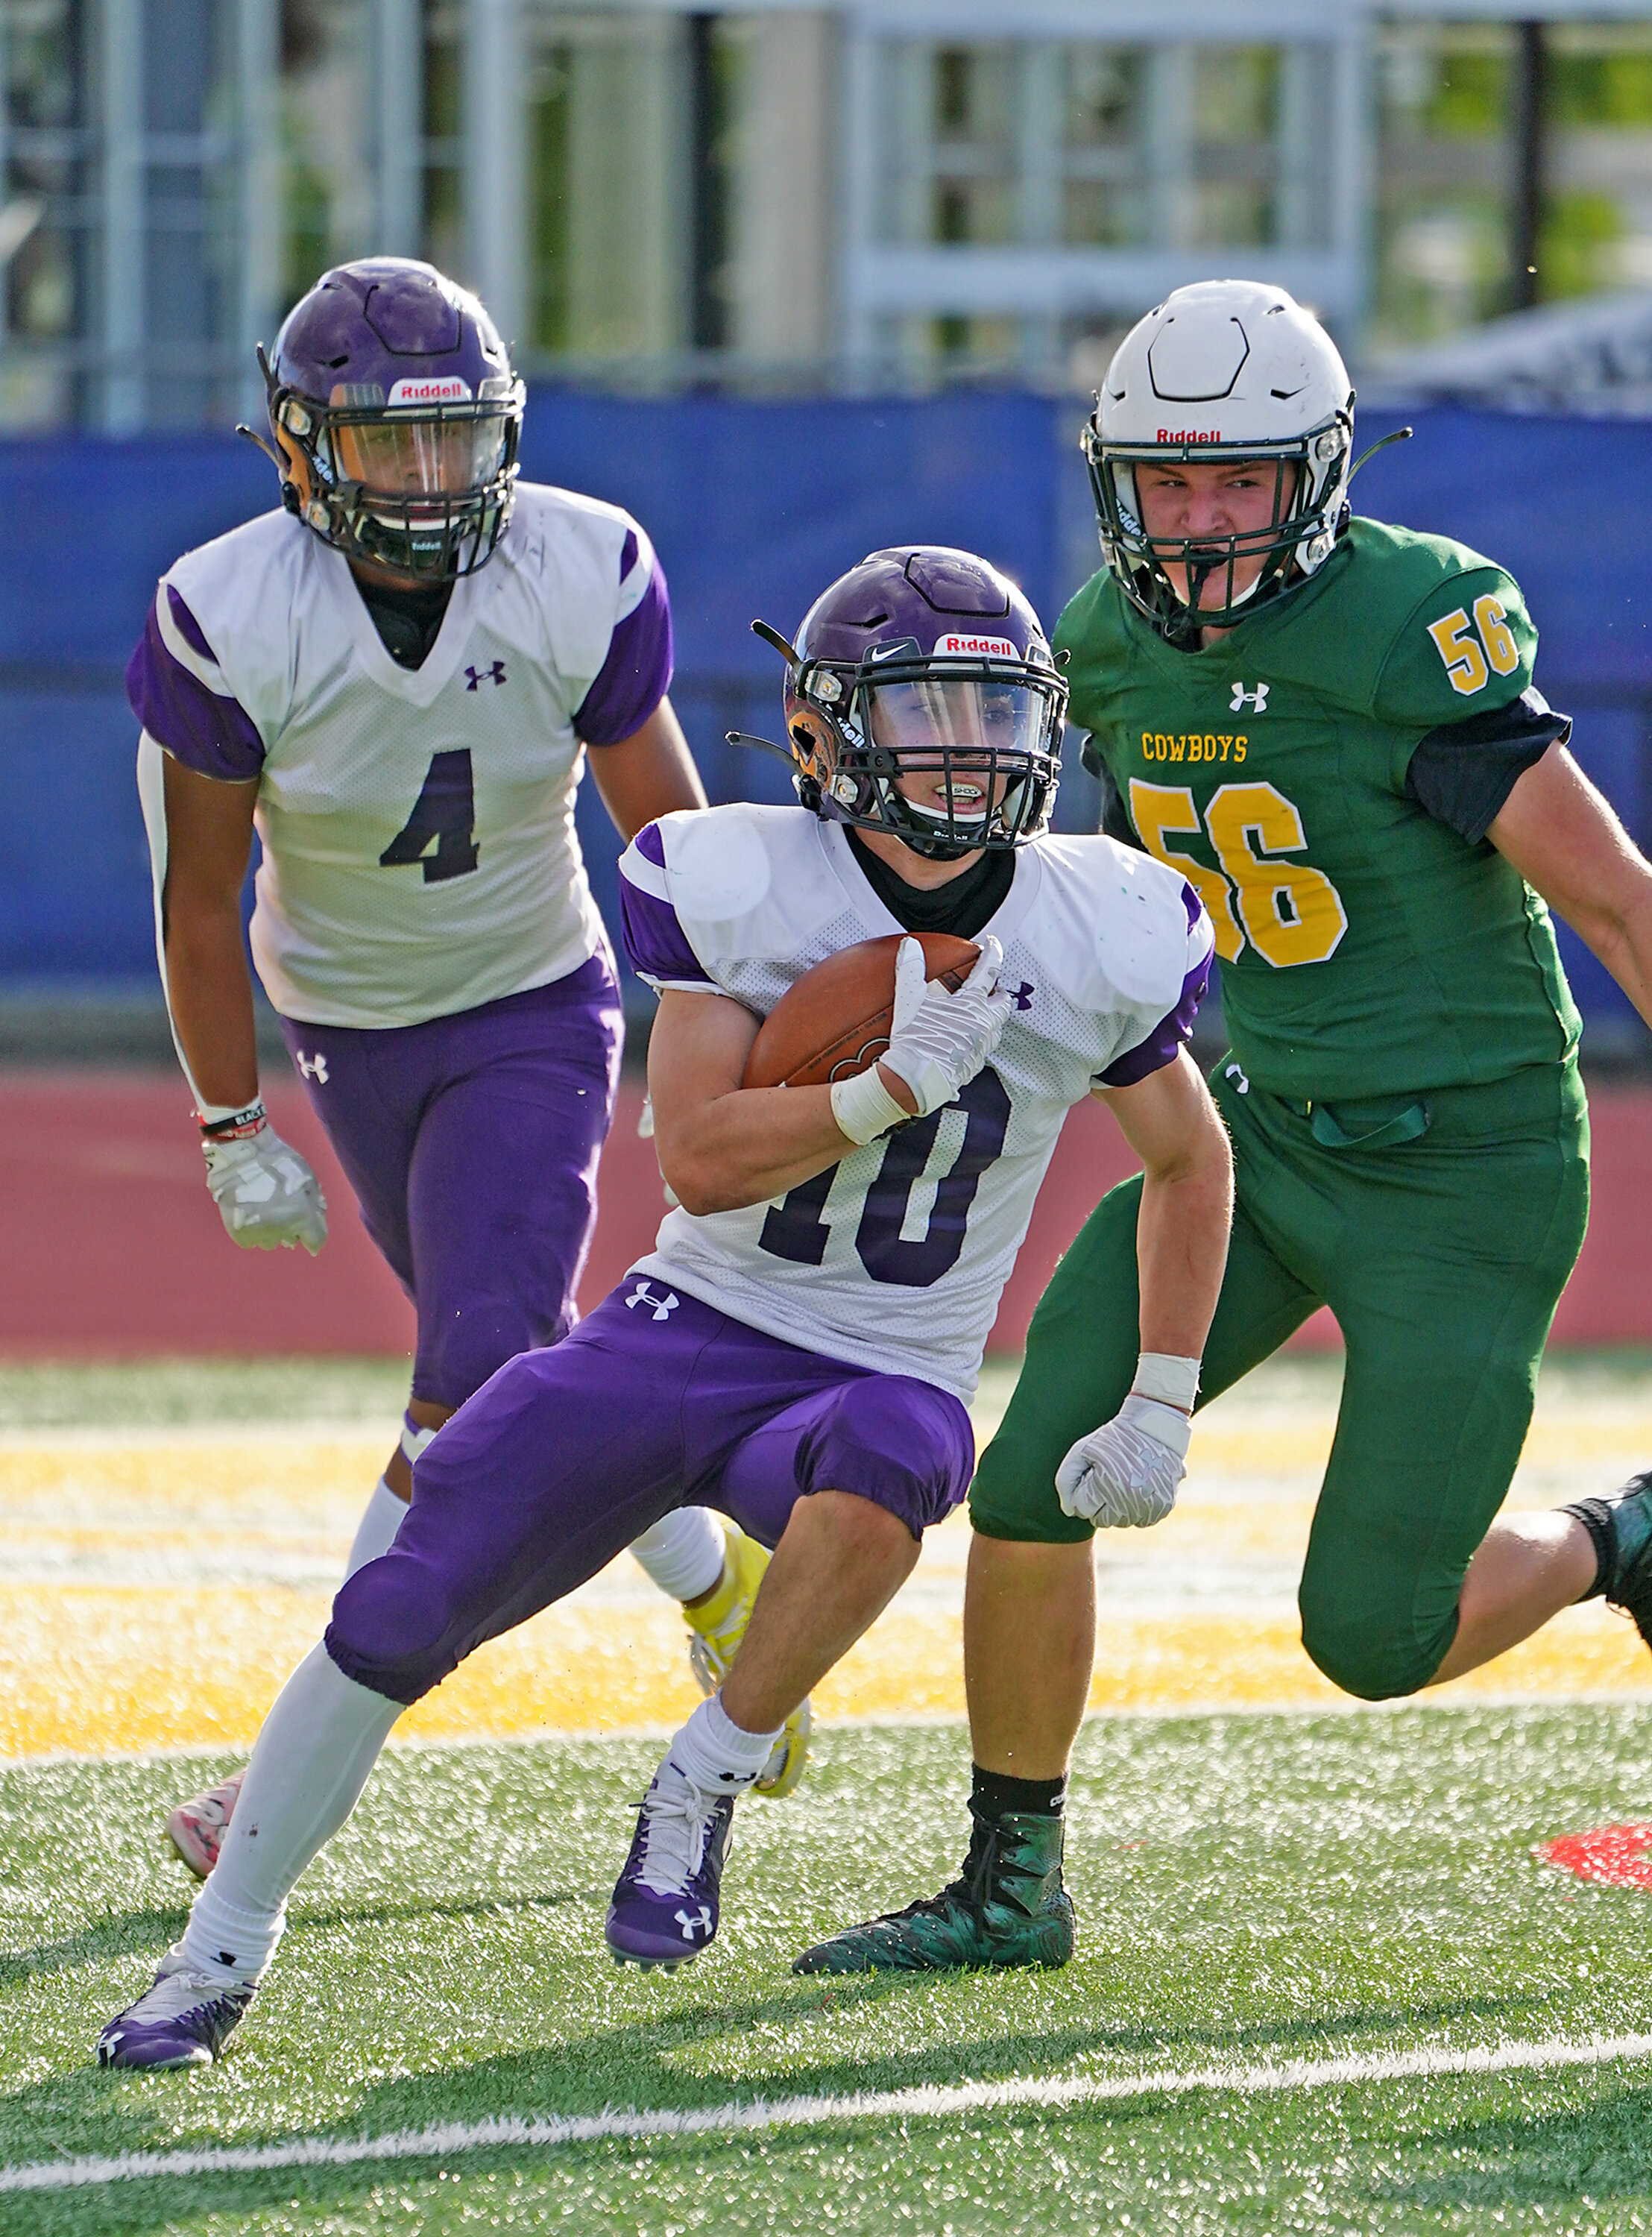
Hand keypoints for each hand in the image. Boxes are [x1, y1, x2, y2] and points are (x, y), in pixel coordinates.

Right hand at [202, 1116, 327, 1253]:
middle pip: (291, 1240)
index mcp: (303, 1217)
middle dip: (290, 1228)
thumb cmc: (279, 1162)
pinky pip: (250, 1241)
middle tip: (280, 1208)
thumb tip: (316, 1217)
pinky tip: (248, 1215)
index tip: (307, 1229)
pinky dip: (251, 1232)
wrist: (241, 1156)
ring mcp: (259, 1233)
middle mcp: (283, 1230)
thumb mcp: (307, 1177)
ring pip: (270, 1242)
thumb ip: (314, 1201)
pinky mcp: (239, 1233)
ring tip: (261, 1210)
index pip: (316, 1241)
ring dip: (270, 1231)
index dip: (314, 1235)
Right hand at [878, 934, 1010, 1117]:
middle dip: (1000, 994)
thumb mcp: (909, 1000)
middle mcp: (984, 1025)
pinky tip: (965, 1042)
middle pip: (1003, 1004)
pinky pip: (983, 1050)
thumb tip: (910, 945)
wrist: (915, 1081)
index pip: (989, 971)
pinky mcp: (974, 1066)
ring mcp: (981, 1048)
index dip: (993, 953)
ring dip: (992, 1019)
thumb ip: (910, 969)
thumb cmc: (914, 1040)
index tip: (993, 943)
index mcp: (972, 1005)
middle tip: (992, 990)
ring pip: (997, 1029)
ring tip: (980, 1016)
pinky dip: (978, 1041)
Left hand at [1055, 1393, 1189, 1527]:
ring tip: (1122, 1483)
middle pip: (1103, 1520)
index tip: (1092, 1476)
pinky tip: (1137, 1490)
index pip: (1083, 1508)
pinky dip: (1138, 1511)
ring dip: (1118, 1509)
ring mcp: (1150, 1504)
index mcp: (1108, 1483)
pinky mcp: (1165, 1505)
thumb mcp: (1082, 1450)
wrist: (1155, 1426)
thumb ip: (1066, 1480)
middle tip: (1106, 1481)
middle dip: (1098, 1504)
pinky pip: (1143, 1521)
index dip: (1083, 1492)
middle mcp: (1131, 1498)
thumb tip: (1069, 1511)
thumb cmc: (1113, 1438)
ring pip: (1123, 1522)